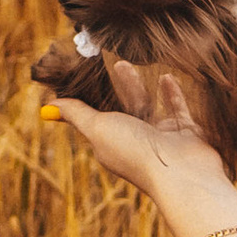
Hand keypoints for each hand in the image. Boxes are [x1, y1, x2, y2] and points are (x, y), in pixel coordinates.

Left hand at [42, 63, 230, 202]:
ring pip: (146, 106)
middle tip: (110, 63)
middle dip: (114, 88)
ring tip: (125, 63)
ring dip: (136, 86)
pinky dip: (171, 93)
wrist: (182, 173)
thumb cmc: (135, 151)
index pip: (95, 119)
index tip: (80, 78)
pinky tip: (166, 76)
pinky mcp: (185, 132)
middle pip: (121, 109)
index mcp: (111, 144)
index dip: (87, 100)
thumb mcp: (98, 128)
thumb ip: (77, 115)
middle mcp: (135, 141)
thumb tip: (50, 106)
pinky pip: (177, 109)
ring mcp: (162, 137)